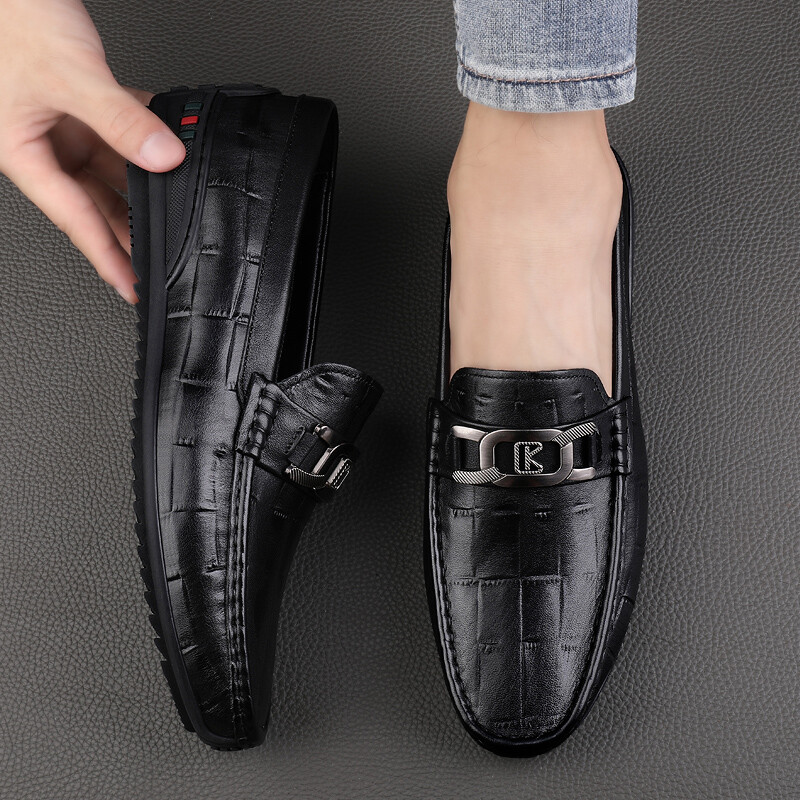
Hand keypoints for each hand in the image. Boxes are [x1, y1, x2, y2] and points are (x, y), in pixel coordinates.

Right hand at [0, 0, 185, 301]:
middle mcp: (45, 144)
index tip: (131, 288)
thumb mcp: (69, 75)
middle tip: (167, 256)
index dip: (108, 257)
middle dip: (133, 229)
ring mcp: (64, 122)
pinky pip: (122, 128)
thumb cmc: (9, 16)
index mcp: (25, 153)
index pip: (75, 221)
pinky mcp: (81, 100)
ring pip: (114, 167)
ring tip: (179, 208)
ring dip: (146, 183)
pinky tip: (173, 143)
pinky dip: (147, 135)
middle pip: (98, 201)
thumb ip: (119, 119)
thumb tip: (164, 156)